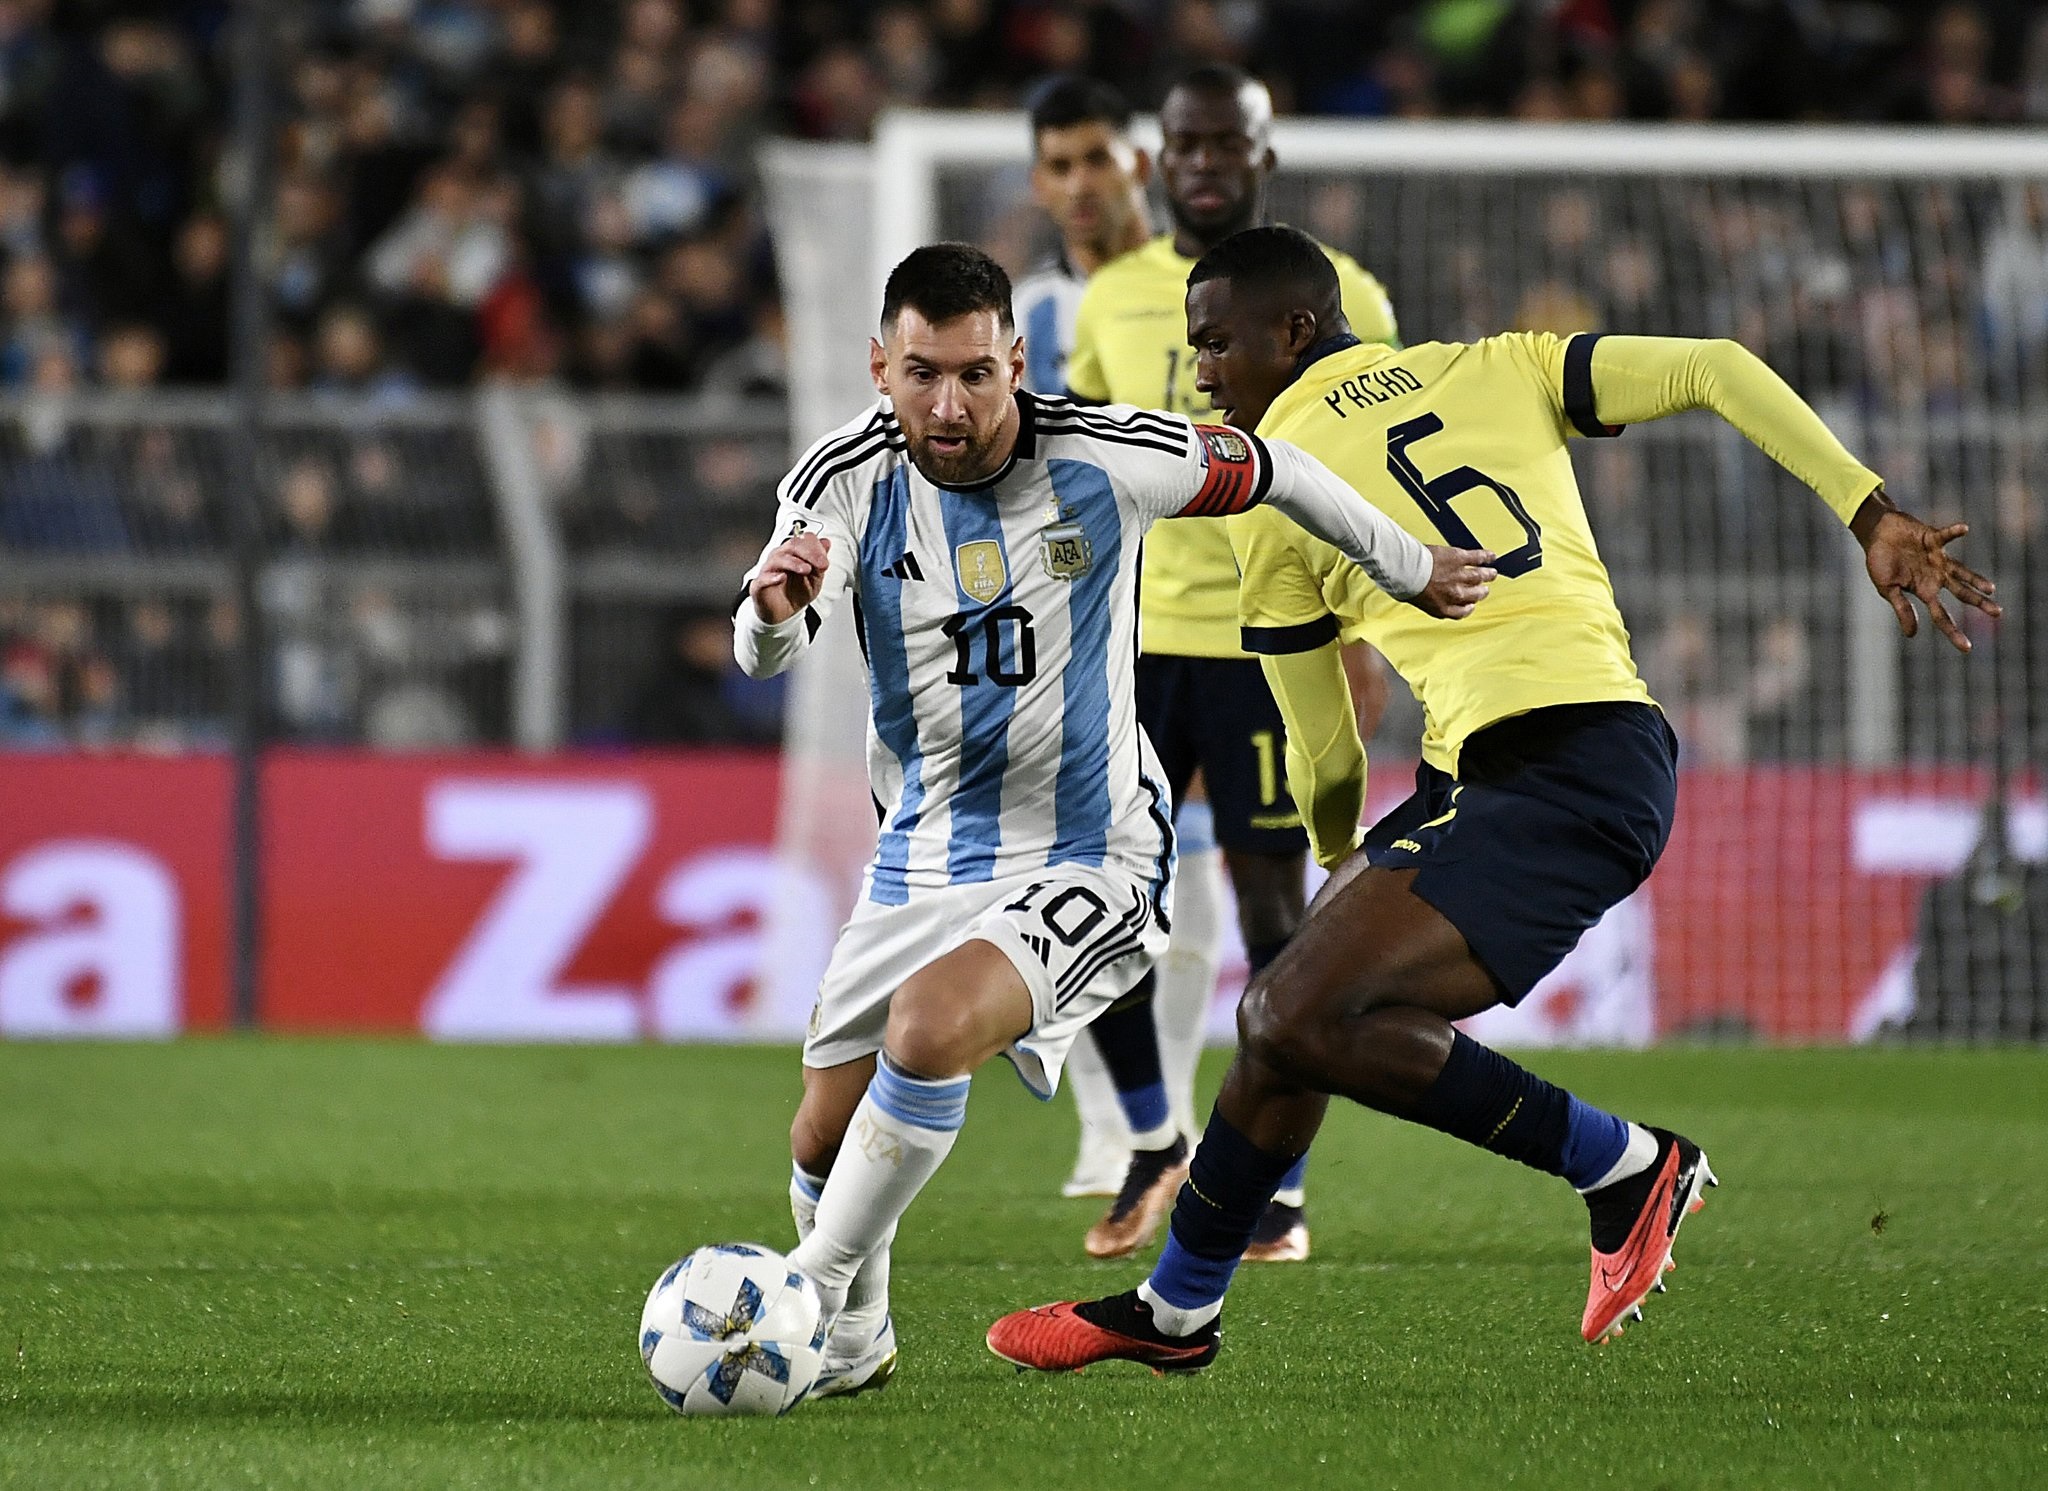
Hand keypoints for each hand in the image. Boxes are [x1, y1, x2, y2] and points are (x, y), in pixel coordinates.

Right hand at [749, 532, 831, 623]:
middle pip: (792, 545)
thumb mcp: (814, 579)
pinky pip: (763, 578)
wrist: (783, 613)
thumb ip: (819, 563)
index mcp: (794, 553)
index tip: (825, 562)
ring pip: (778, 558)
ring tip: (806, 569)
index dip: (816, 547)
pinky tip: (782, 577)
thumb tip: (826, 543)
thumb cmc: (796, 593)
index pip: (804, 540)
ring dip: (794, 562)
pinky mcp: (759, 585)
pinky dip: (772, 577)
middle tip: (821, 564)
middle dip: (809, 552)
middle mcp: (780, 557)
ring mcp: (768, 570)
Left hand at [1408, 546, 1496, 619]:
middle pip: (1475, 595)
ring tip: (1491, 573)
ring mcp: (1459, 577)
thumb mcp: (1415, 600)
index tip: (1471, 605)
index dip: (1468, 608)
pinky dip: (1486, 557)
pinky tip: (1491, 556)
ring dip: (1488, 575)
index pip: (1462, 612)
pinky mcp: (1459, 559)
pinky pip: (1478, 558)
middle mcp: (1454, 595)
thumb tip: (1429, 596)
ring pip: (1480, 577)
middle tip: (1484, 589)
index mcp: (1443, 608)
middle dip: (1481, 592)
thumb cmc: (1403, 583)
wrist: (1404, 569)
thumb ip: (1428, 601)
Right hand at [1854, 501, 1998, 653]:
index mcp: (1924, 591)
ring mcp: (1937, 559)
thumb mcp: (1887, 589)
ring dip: (1975, 579)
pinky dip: (1954, 533)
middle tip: (1998, 613)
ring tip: (1991, 589)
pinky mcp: (1933, 539)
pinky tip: (1964, 529)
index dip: (1953, 631)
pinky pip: (1946, 537)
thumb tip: (1912, 635)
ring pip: (1961, 571)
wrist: (1879, 533)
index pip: (1941, 615)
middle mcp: (1936, 576)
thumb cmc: (1880, 561)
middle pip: (1961, 593)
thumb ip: (1901, 609)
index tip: (1967, 648)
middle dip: (1978, 602)